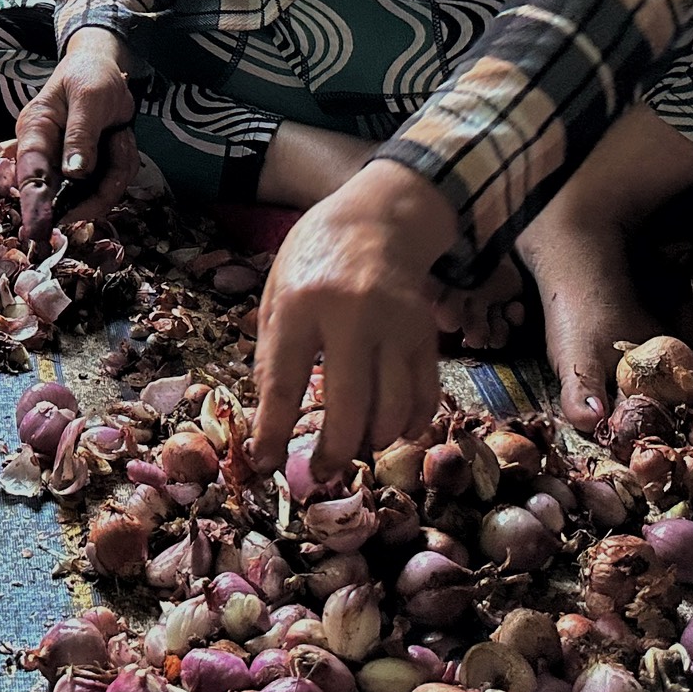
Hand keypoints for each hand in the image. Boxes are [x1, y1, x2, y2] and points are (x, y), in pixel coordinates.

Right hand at [15, 28, 139, 241]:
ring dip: (115, 172)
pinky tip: (121, 140)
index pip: (30, 173)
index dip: (34, 204)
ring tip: (120, 135)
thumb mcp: (89, 98)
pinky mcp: (85, 174)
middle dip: (96, 189)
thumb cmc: (90, 76)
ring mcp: (66, 168)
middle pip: (63, 196)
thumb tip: (74, 173)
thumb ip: (81, 134)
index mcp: (35, 131)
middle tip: (118, 150)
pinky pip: (107, 188)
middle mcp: (45, 155)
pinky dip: (122, 167)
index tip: (39, 229)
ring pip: (91, 196)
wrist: (105, 71)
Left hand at [249, 158, 458, 475]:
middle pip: (350, 405)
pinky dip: (410, 424)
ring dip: (373, 442)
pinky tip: (391, 432)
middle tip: (319, 474)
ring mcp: (397, 324)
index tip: (265, 464)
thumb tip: (271, 416)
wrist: (379, 217)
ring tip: (353, 449)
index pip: (284, 381)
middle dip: (333, 451)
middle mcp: (353, 313)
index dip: (273, 431)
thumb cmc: (316, 256)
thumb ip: (272, 350)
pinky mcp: (427, 333)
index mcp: (301, 302)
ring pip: (393, 408)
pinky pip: (425, 395)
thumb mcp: (276, 291)